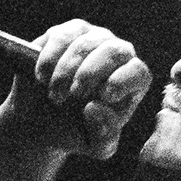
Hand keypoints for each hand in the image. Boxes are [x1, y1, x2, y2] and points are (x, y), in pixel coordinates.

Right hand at [11, 19, 151, 158]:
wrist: (44, 123)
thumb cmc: (79, 132)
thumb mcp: (96, 146)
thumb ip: (104, 134)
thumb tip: (94, 107)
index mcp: (133, 81)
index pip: (138, 72)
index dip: (122, 82)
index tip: (102, 97)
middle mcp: (118, 54)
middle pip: (114, 51)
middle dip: (90, 74)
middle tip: (73, 96)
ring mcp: (93, 39)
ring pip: (84, 43)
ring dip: (65, 72)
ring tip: (55, 96)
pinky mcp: (66, 33)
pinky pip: (60, 37)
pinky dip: (49, 59)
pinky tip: (42, 79)